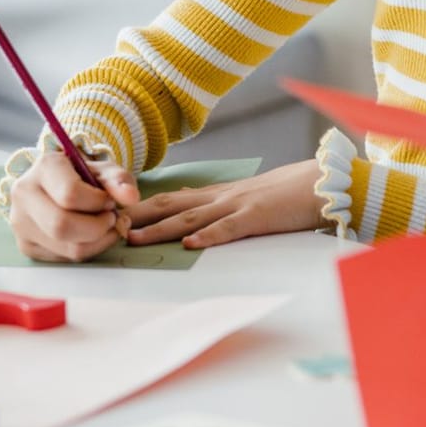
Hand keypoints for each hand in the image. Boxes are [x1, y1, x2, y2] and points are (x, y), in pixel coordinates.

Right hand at [8, 150, 140, 262]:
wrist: (57, 186)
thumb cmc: (83, 177)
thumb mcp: (103, 171)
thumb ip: (119, 181)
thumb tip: (131, 197)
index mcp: (44, 166)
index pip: (70, 194)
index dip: (98, 203)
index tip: (108, 201)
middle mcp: (24, 193)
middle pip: (62, 226)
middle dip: (98, 227)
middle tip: (110, 219)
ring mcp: (20, 222)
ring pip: (66, 248)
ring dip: (97, 242)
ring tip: (105, 227)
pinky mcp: (25, 245)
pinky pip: (63, 259)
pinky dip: (85, 250)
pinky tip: (89, 236)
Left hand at [125, 159, 324, 249]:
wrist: (318, 182)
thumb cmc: (283, 193)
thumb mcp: (242, 195)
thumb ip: (213, 200)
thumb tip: (184, 201)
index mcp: (215, 195)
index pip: (170, 200)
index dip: (140, 208)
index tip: (112, 216)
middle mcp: (219, 197)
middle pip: (170, 205)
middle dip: (137, 216)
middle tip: (107, 226)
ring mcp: (237, 205)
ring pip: (190, 217)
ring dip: (160, 229)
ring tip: (134, 239)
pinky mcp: (257, 216)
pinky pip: (228, 228)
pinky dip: (207, 236)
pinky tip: (189, 244)